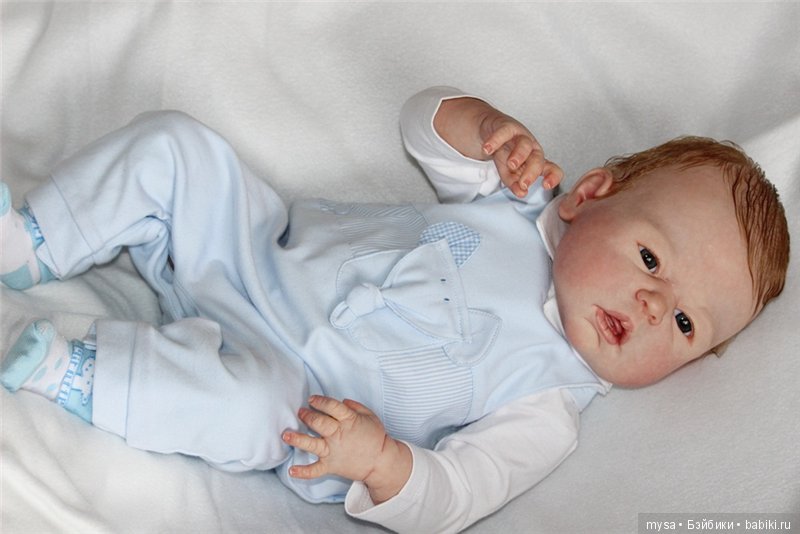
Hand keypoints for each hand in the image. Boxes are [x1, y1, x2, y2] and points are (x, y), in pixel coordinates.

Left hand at [282, 395, 411, 503]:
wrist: (381, 462)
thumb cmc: (376, 438)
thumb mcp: (370, 416)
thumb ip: (356, 406)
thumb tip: (342, 401)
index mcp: (349, 421)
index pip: (331, 406)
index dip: (320, 401)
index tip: (312, 399)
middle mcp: (339, 435)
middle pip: (319, 423)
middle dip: (307, 416)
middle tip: (300, 412)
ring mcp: (333, 451)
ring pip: (312, 444)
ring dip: (298, 439)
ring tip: (286, 435)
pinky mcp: (331, 466)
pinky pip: (315, 470)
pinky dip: (303, 472)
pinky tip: (291, 471)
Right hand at [434, 97, 563, 197]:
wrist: (490, 130)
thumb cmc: (504, 151)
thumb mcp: (508, 171)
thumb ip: (514, 183)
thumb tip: (521, 193)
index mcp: (535, 161)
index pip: (552, 169)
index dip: (552, 177)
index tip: (546, 185)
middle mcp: (531, 149)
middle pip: (538, 159)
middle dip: (531, 173)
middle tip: (523, 184)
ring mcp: (520, 136)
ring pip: (525, 144)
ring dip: (519, 155)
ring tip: (511, 164)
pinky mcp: (507, 126)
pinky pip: (503, 132)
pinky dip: (495, 141)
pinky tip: (488, 149)